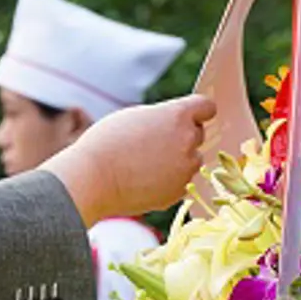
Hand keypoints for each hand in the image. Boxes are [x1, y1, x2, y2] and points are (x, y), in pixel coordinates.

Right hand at [38, 94, 215, 225]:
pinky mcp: (179, 192)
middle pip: (198, 134)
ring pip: (192, 160)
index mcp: (177, 115)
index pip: (207, 107)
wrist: (93, 179)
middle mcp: (188, 140)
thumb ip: (162, 119)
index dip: (197, 112)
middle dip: (182, 137)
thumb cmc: (107, 143)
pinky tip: (144, 180)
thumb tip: (174, 126)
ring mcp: (186, 168)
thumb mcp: (136, 117)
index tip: (188, 117)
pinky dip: (168, 181)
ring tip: (146, 164)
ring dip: (178, 161)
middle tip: (155, 144)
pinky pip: (181, 182)